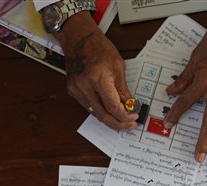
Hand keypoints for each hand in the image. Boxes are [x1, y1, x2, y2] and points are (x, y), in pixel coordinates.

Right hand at [54, 12, 136, 130]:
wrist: (78, 38)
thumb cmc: (98, 47)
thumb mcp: (118, 66)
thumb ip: (123, 89)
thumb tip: (130, 106)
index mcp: (97, 77)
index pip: (112, 106)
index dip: (125, 116)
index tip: (134, 117)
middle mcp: (84, 85)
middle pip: (103, 115)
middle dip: (118, 124)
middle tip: (130, 125)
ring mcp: (76, 89)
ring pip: (95, 114)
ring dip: (110, 119)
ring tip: (123, 120)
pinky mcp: (73, 91)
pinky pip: (89, 108)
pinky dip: (101, 112)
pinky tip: (111, 112)